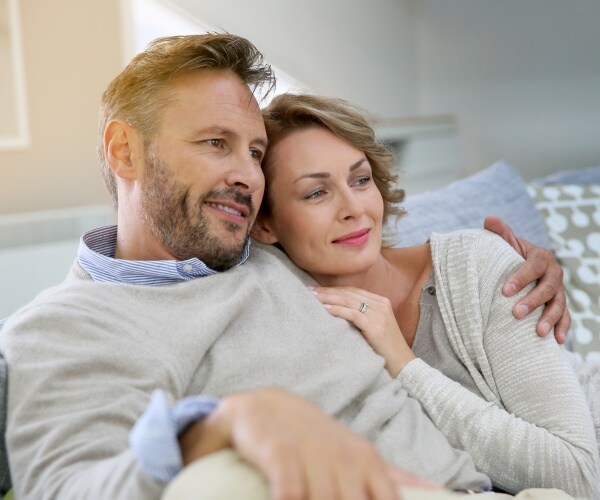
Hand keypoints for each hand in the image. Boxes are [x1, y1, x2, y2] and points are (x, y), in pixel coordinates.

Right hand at [179, 388, 411, 499]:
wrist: (266, 408)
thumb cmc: (316, 440)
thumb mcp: (357, 456)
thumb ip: (395, 478)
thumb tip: (441, 492)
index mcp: (369, 462)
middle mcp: (345, 459)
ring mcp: (313, 455)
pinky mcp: (280, 452)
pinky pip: (290, 490)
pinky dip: (290, 499)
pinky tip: (287, 499)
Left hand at [311, 286, 415, 376]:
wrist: (403, 365)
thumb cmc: (386, 349)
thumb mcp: (375, 327)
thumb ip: (362, 316)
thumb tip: (336, 311)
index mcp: (381, 301)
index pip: (353, 291)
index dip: (334, 289)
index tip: (317, 290)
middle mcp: (381, 304)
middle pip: (349, 293)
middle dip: (328, 291)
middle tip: (310, 291)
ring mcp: (379, 314)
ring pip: (348, 300)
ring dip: (328, 298)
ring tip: (313, 298)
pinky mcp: (375, 326)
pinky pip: (352, 314)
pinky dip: (337, 310)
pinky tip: (325, 310)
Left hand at [484, 215, 569, 343]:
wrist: (522, 267)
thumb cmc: (510, 255)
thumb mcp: (506, 243)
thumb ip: (500, 233)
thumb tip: (489, 219)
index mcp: (540, 257)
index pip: (533, 267)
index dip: (521, 278)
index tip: (505, 291)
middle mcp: (554, 274)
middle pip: (548, 288)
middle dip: (533, 301)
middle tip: (515, 313)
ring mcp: (559, 291)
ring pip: (559, 305)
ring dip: (550, 319)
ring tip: (538, 332)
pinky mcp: (560, 306)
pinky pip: (565, 318)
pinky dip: (562, 329)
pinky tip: (555, 341)